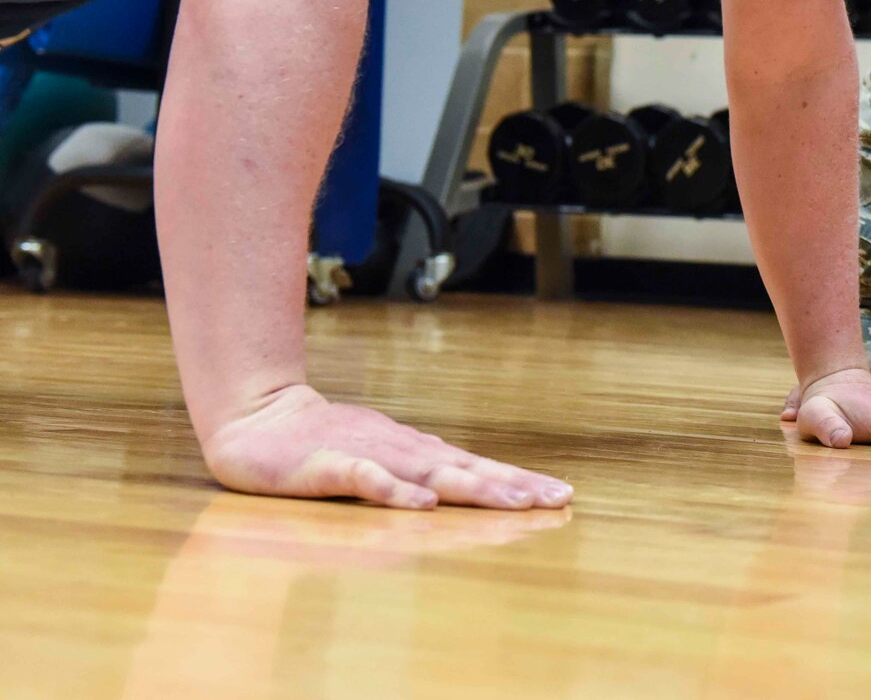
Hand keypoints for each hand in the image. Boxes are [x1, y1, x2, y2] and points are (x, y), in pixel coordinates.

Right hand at [201, 384, 573, 509]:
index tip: (561, 496)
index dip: (519, 482)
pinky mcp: (326, 464)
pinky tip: (421, 503)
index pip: (478, 469)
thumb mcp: (379, 458)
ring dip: (473, 486)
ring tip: (512, 502)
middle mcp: (402, 451)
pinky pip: (363, 477)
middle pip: (467, 469)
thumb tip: (462, 480)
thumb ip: (417, 469)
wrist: (257, 419)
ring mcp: (367, 454)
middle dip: (513, 486)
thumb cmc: (321, 443)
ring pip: (428, 471)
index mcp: (415, 453)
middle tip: (556, 499)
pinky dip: (393, 490)